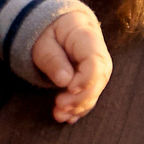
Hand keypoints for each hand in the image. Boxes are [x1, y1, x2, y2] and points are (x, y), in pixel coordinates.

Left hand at [32, 1, 111, 122]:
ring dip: (79, 106)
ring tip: (59, 115)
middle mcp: (100, 55)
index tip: (70, 89)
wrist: (59, 26)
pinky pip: (90, 95)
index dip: (86, 79)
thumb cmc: (49, 32)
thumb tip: (65, 81)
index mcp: (88, 38)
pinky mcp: (93, 80)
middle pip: (98, 80)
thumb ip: (53, 59)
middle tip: (60, 106)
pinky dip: (79, 108)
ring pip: (95, 91)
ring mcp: (99, 68)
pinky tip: (68, 118)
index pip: (95, 62)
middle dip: (81, 97)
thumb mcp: (43, 41)